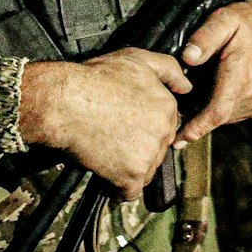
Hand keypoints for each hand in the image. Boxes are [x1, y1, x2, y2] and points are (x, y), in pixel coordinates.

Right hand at [18, 48, 190, 199]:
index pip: (167, 126)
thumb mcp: (136, 59)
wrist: (65, 102)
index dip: (147, 127)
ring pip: (146, 170)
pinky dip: (119, 189)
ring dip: (130, 168)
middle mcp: (162, 132)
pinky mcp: (130, 175)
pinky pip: (130, 192)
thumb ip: (169, 69)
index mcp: (167, 107)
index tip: (131, 126)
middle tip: (117, 139)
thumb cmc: (94, 79)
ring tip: (109, 154)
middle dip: (141, 148)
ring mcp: (148, 155)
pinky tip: (108, 178)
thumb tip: (186, 86)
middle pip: (158, 149)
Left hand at [177, 0, 251, 144]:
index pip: (217, 111)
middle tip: (175, 111)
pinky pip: (232, 114)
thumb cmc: (244, 22)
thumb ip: (204, 38)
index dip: (197, 128)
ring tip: (192, 97)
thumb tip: (188, 57)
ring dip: (207, 113)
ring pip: (224, 117)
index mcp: (242, 75)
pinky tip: (211, 94)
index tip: (178, 139)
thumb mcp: (222, 21)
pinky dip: (219, 109)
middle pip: (217, 117)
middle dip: (195, 119)